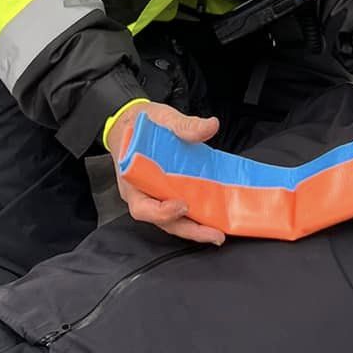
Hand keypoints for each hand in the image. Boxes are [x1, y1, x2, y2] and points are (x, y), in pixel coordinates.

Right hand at [104, 101, 225, 244]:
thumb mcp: (162, 118)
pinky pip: (182, 209)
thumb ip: (185, 125)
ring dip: (195, 228)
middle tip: (213, 234)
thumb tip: (210, 126)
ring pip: (174, 220)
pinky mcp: (170, 194)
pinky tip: (215, 217)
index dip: (161, 212)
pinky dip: (197, 215)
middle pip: (162, 221)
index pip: (142, 207)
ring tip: (218, 232)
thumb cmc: (142, 125)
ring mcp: (157, 196)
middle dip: (189, 230)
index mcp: (133, 179)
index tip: (182, 205)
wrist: (135, 123)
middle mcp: (143, 194)